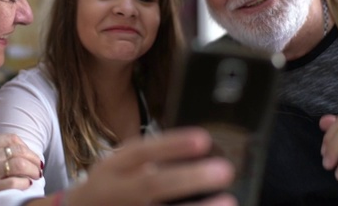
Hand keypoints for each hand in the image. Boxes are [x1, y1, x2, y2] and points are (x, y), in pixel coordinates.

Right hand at [0, 129, 42, 204]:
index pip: (10, 139)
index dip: (24, 145)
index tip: (29, 153)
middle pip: (19, 151)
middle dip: (33, 158)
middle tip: (38, 166)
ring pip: (20, 165)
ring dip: (33, 170)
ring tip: (36, 175)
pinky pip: (13, 183)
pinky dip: (23, 183)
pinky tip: (26, 185)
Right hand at [65, 127, 235, 205]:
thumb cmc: (108, 188)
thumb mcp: (118, 165)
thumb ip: (149, 158)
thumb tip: (197, 146)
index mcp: (114, 168)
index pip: (142, 152)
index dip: (172, 145)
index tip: (204, 139)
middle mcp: (118, 193)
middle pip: (152, 185)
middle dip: (188, 178)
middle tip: (225, 170)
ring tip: (229, 201)